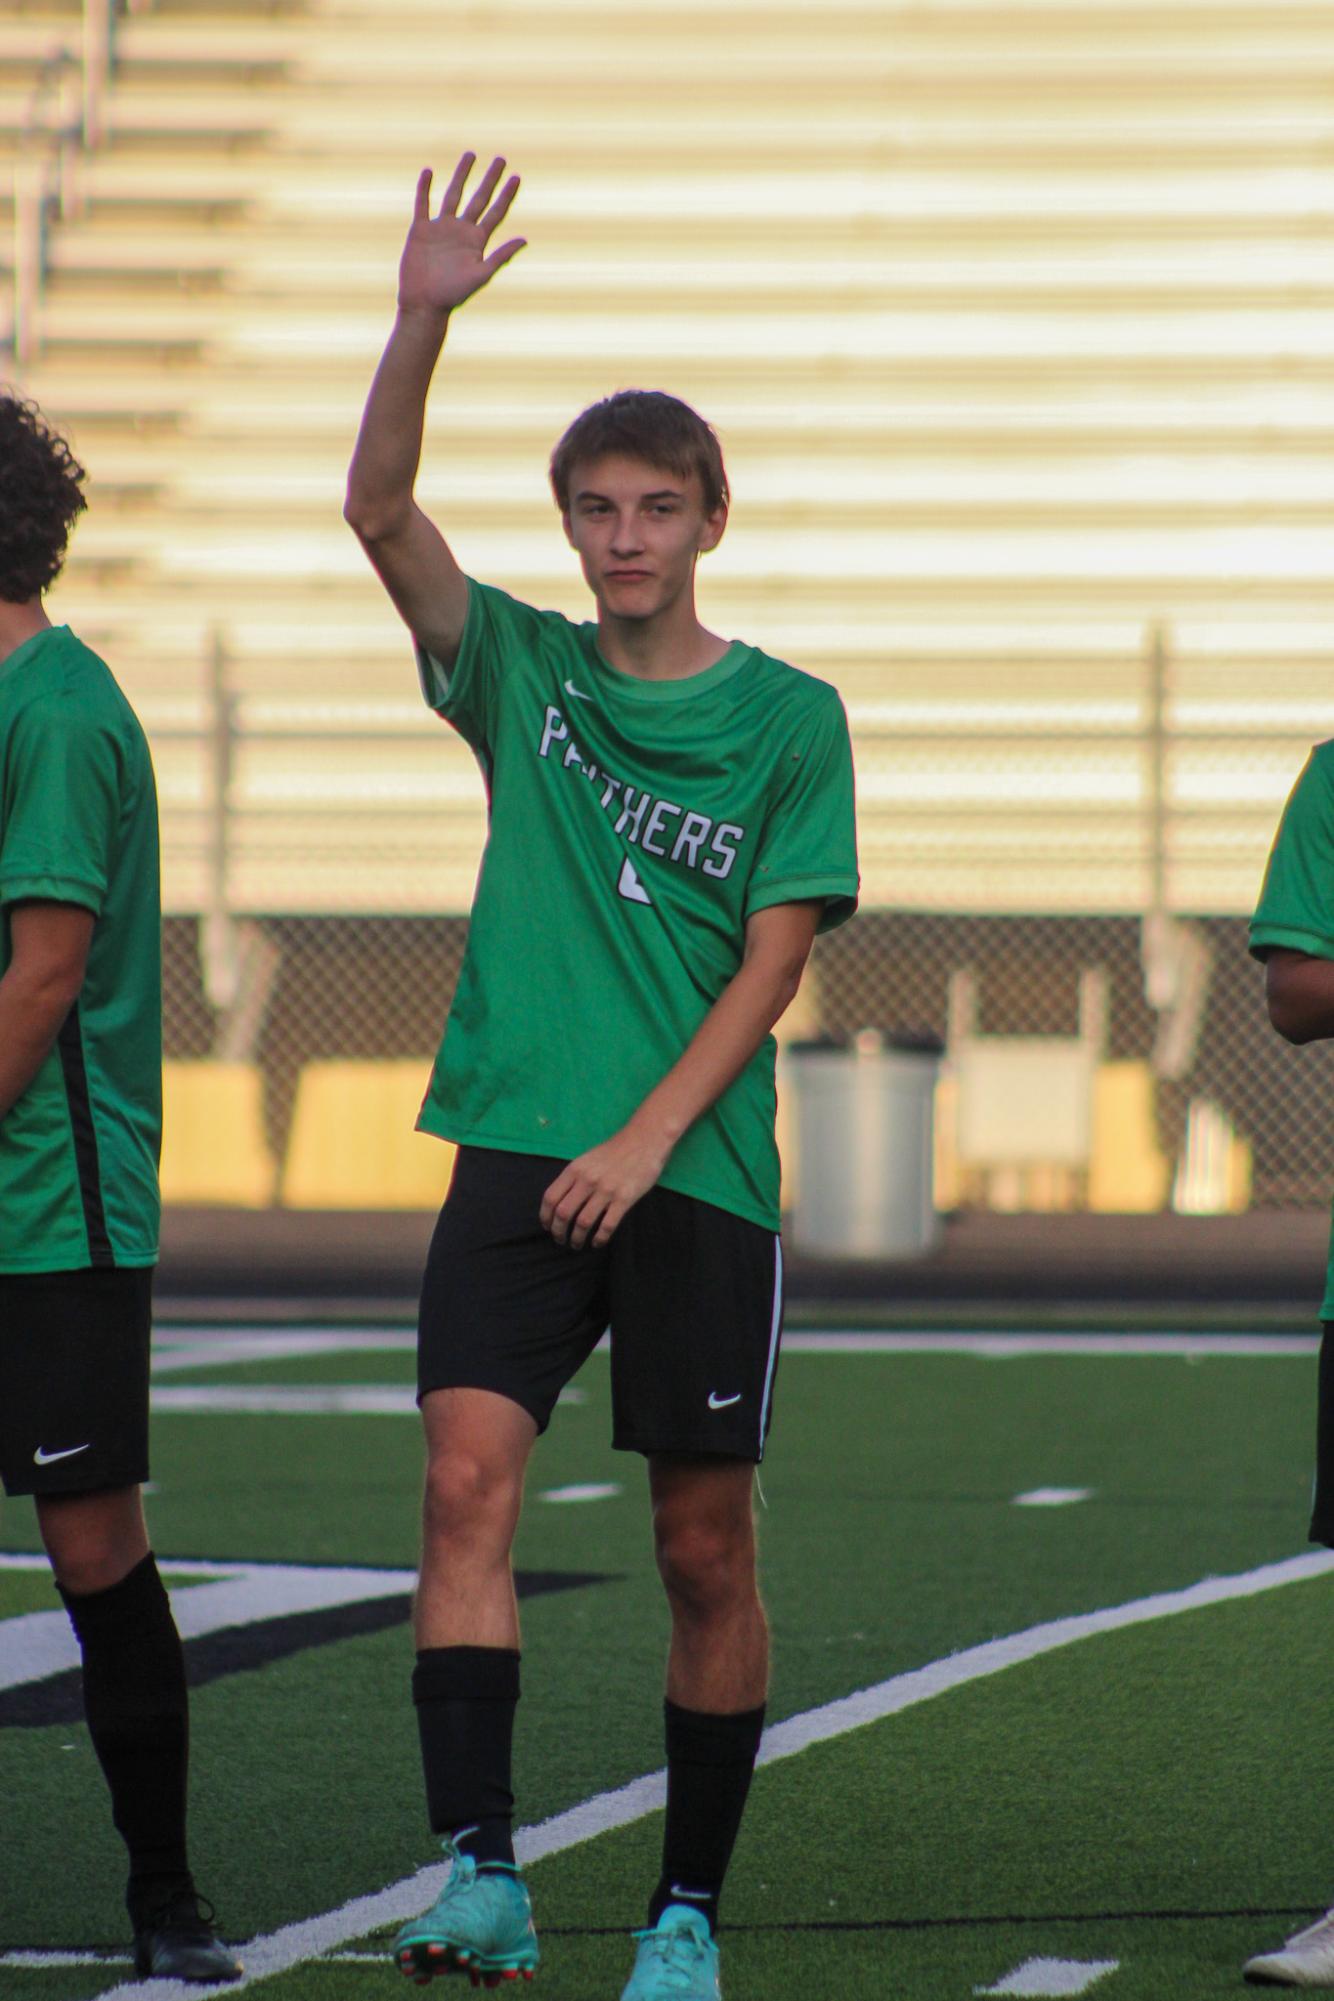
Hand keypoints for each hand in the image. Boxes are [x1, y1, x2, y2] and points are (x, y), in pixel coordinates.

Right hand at [398, 153, 524, 317]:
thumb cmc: (454, 295)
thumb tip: (525, 240)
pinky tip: (429, 171)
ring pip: (453, 195)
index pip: (496, 212)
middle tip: (501, 159)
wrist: (424, 303)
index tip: (516, 177)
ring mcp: (441, 229)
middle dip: (490, 179)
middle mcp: (461, 231)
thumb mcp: (481, 275)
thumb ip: (501, 256)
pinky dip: (425, 188)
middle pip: (479, 198)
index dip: (506, 195)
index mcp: (477, 241)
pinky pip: (423, 204)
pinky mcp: (421, 230)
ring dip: (461, 175)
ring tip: (470, 155)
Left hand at [540, 1125, 671, 1250]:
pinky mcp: (624, 1199)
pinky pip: (607, 1225)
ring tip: (576, 1244)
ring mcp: (606, 1190)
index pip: (550, 1198)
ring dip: (577, 1238)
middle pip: (563, 1213)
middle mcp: (587, 1180)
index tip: (547, 1227)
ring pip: (583, 1222)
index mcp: (575, 1169)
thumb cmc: (614, 1151)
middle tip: (560, 1240)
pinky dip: (599, 1238)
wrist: (644, 1140)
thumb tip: (559, 1203)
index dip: (545, 1216)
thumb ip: (573, 1178)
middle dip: (558, 1232)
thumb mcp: (587, 1159)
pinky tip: (597, 1243)